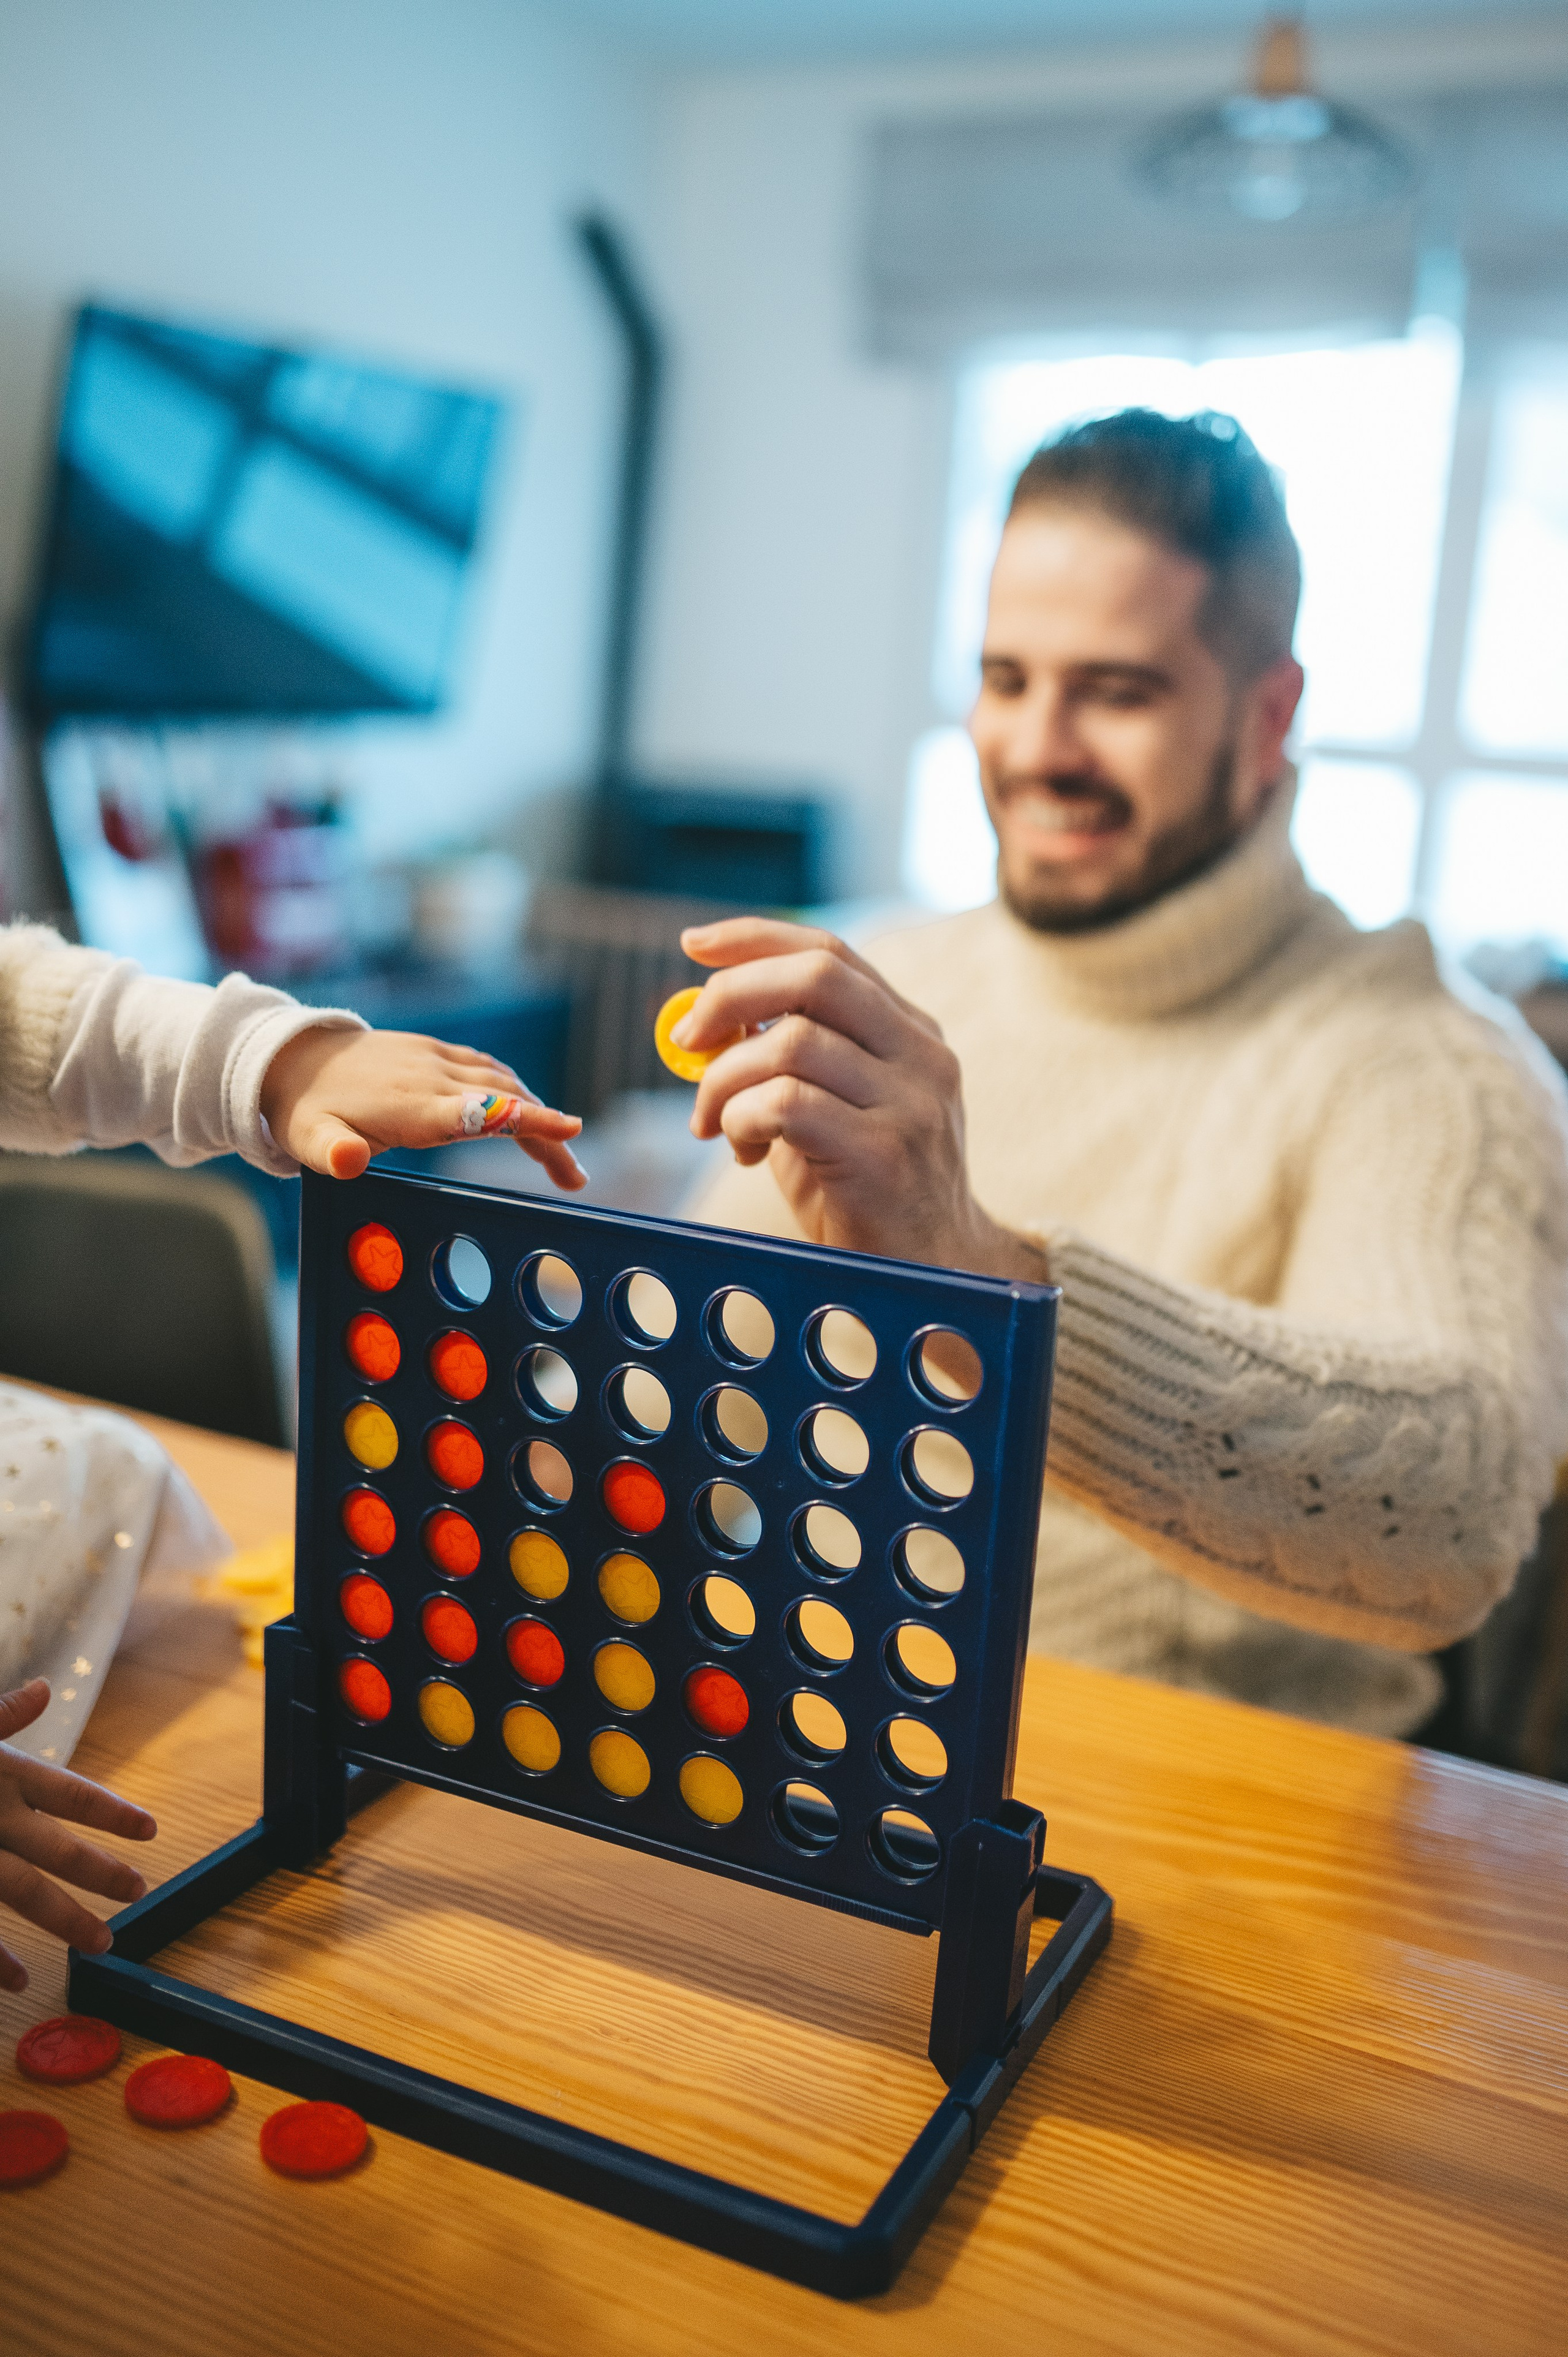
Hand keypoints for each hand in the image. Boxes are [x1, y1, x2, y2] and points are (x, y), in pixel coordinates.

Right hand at [0, 1680, 156, 1992]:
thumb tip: (42, 1690)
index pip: (67, 1792)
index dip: (110, 1811)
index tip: (150, 1830)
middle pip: (55, 1849)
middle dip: (101, 1872)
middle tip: (141, 1891)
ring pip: (22, 1895)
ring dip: (64, 1920)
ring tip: (102, 1945)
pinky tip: (19, 1982)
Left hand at [261, 1026, 586, 1188]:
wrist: (290, 1055)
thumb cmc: (304, 1108)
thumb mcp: (307, 1139)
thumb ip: (331, 1154)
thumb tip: (348, 1163)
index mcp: (408, 1104)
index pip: (476, 1112)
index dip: (522, 1121)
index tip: (567, 1128)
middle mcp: (430, 1076)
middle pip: (504, 1101)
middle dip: (547, 1134)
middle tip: (574, 1178)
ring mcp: (435, 1058)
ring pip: (503, 1082)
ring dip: (538, 1115)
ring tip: (563, 1155)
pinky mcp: (435, 1051)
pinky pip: (487, 1068)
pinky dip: (517, 1091)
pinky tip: (529, 1109)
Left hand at [677, 918, 1043, 1277]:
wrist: (934, 1278)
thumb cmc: (866, 1195)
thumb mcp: (829, 1112)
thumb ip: (787, 1061)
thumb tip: (710, 1019)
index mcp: (912, 1033)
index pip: (830, 953)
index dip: (755, 938)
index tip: (694, 945)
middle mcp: (921, 1057)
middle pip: (815, 975)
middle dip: (731, 994)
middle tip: (687, 1040)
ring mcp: (910, 1104)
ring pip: (791, 1042)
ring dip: (724, 1078)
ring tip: (713, 1124)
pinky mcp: (884, 1155)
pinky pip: (786, 1103)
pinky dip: (741, 1117)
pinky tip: (739, 1149)